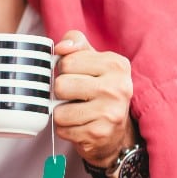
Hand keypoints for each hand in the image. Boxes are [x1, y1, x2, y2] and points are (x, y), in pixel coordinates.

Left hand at [52, 30, 135, 166]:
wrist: (116, 131)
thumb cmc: (99, 90)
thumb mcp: (93, 61)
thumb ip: (76, 43)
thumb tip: (60, 47)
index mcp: (116, 64)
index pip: (67, 62)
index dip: (64, 70)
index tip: (77, 76)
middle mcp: (118, 87)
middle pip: (61, 85)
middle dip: (61, 92)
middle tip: (75, 96)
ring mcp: (110, 112)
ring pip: (58, 111)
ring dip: (62, 113)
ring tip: (77, 111)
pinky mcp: (99, 134)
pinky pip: (62, 130)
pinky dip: (65, 129)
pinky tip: (80, 126)